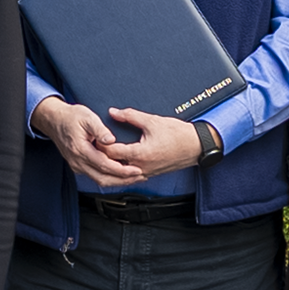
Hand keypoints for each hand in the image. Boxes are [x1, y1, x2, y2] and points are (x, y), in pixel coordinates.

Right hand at [30, 97, 145, 185]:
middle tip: (140, 177)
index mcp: (81, 149)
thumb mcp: (86, 117)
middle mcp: (78, 161)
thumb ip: (99, 129)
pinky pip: (95, 176)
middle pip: (103, 178)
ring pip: (99, 180)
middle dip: (123, 180)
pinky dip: (109, 177)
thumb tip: (111, 140)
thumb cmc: (71, 117)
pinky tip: (120, 174)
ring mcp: (77, 165)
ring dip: (117, 181)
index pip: (104, 165)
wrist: (54, 120)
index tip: (136, 170)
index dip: (122, 170)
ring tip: (133, 177)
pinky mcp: (78, 166)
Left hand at [100, 109, 214, 178]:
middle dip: (101, 157)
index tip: (93, 136)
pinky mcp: (150, 174)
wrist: (197, 146)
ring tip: (99, 157)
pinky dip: (120, 172)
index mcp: (140, 154)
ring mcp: (146, 173)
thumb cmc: (177, 134)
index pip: (111, 152)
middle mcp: (141, 167)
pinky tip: (114, 165)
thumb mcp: (152, 121)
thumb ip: (130, 116)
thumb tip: (113, 112)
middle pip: (112, 166)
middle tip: (91, 147)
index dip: (100, 143)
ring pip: (120, 176)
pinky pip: (130, 177)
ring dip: (109, 167)